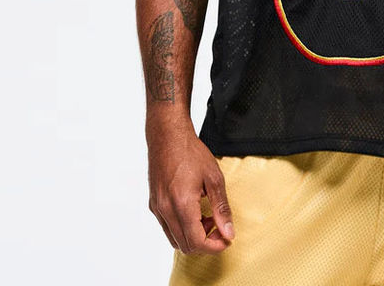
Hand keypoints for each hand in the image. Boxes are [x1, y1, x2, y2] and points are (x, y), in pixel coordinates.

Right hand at [146, 114, 234, 254]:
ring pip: (175, 239)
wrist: (168, 137)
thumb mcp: (214, 178)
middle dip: (206, 242)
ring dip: (193, 236)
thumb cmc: (191, 153)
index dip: (214, 246)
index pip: (197, 242)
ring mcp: (157, 208)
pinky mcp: (154, 204)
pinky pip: (167, 228)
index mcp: (182, 204)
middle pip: (185, 245)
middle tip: (219, 225)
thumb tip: (229, 232)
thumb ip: (222, 208)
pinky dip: (182, 228)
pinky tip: (195, 210)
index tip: (227, 239)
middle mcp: (166, 210)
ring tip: (208, 216)